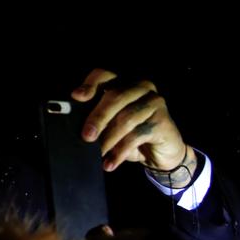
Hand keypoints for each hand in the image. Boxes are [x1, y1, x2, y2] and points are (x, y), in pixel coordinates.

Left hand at [71, 68, 192, 173]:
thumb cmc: (130, 136)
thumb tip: (78, 129)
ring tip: (97, 155)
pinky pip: (136, 136)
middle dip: (98, 118)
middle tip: (86, 137)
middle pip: (115, 97)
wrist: (161, 153)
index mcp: (123, 83)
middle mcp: (140, 87)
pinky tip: (110, 163)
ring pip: (126, 118)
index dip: (90, 84)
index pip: (104, 76)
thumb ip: (97, 120)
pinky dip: (120, 152)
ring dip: (108, 140)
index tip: (76, 97)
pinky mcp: (162, 120)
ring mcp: (154, 102)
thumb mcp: (111, 127)